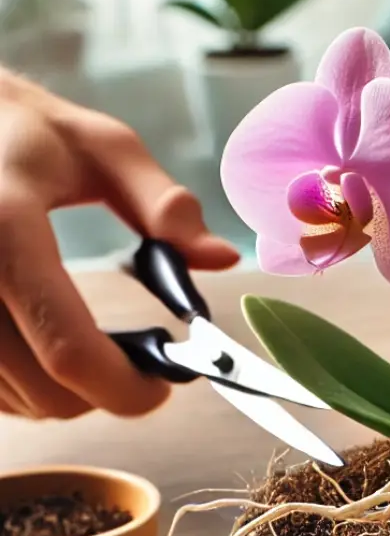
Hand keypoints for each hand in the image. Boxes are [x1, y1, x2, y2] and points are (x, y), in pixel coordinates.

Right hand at [0, 70, 238, 419]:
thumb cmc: (23, 133)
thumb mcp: (100, 146)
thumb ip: (162, 203)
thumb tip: (222, 257)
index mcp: (6, 228)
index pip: (69, 349)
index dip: (125, 388)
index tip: (163, 388)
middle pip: (46, 392)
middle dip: (105, 392)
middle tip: (135, 363)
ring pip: (18, 402)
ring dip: (65, 392)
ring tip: (87, 345)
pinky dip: (27, 387)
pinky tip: (43, 346)